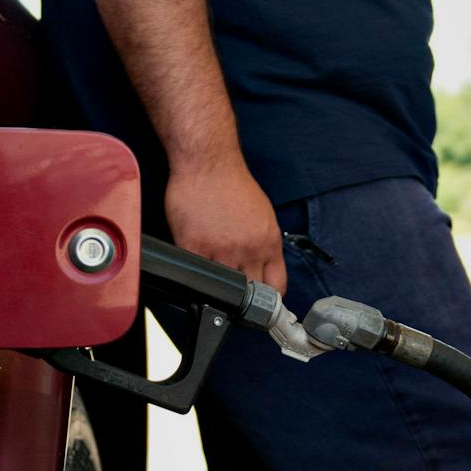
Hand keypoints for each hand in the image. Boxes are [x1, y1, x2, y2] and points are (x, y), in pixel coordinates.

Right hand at [164, 155, 286, 295]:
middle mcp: (248, 250)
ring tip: (213, 285)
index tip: (262, 307)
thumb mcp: (263, 215)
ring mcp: (220, 251)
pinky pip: (195, 274)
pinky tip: (195, 270)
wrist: (208, 163)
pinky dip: (195, 276)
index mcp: (269, 242)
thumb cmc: (233, 184)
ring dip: (218, 289)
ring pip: (222, 289)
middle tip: (235, 300)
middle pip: (250, 293)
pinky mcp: (193, 247)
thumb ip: (262, 244)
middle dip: (244, 299)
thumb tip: (260, 268)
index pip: (277, 287)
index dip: (269, 301)